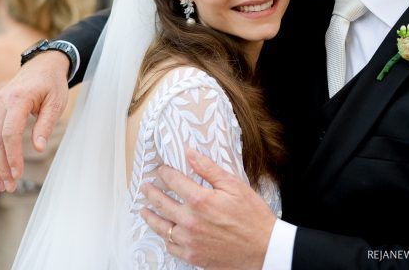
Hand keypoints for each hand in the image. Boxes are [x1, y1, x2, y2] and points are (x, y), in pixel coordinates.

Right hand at [0, 51, 69, 192]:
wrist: (42, 65)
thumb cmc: (52, 84)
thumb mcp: (56, 102)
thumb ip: (46, 125)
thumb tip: (39, 148)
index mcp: (17, 99)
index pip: (10, 132)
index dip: (12, 156)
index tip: (17, 174)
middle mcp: (0, 103)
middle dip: (0, 166)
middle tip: (9, 187)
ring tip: (2, 184)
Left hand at [140, 149, 275, 268]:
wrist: (264, 249)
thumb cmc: (253, 217)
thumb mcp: (234, 185)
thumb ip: (208, 168)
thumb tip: (189, 153)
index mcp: (200, 200)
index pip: (173, 181)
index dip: (165, 173)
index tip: (161, 170)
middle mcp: (190, 220)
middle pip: (161, 202)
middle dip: (151, 192)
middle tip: (145, 187)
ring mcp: (189, 240)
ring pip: (161, 227)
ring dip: (150, 216)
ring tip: (144, 210)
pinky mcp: (193, 256)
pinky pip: (171, 246)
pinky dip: (165, 237)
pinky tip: (164, 232)